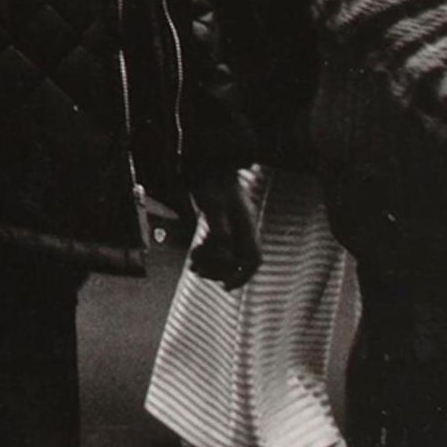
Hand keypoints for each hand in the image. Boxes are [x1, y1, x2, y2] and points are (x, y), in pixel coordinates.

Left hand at [190, 172, 262, 290]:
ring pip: (227, 254)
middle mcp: (242, 227)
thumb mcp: (213, 205)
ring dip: (211, 263)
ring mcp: (232, 224)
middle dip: (219, 270)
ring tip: (193, 267)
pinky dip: (207, 252)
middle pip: (238, 261)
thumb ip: (218, 230)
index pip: (253, 259)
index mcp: (246, 225)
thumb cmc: (210, 179)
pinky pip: (219, 244)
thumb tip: (224, 252)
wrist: (205, 160)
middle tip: (198, 273)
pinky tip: (194, 255)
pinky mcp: (220, 220)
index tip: (226, 287)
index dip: (242, 276)